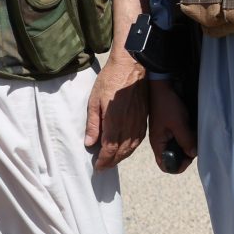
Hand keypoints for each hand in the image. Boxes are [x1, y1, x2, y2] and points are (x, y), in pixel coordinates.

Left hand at [85, 54, 147, 168]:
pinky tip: (126, 149)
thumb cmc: (111, 80)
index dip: (104, 160)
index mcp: (115, 121)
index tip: (98, 166)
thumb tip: (90, 143)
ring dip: (122, 157)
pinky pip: (139, 139)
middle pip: (121, 151)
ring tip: (113, 161)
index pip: (110, 149)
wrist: (132, 66)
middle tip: (103, 166)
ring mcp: (138, 122)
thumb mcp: (94, 100)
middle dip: (112, 161)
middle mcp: (129, 124)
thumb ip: (93, 124)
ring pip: (131, 147)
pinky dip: (131, 148)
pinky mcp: (144, 118)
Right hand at [145, 77, 196, 169]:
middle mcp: (162, 141)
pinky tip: (195, 131)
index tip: (189, 158)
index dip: (177, 166)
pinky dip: (189, 137)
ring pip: (179, 147)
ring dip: (189, 145)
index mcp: (158, 144)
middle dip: (186, 156)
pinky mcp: (173, 126)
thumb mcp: (178, 123)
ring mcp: (168, 134)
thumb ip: (186, 140)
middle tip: (196, 147)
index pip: (165, 165)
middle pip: (174, 157)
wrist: (163, 85)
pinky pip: (182, 137)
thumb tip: (193, 154)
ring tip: (196, 138)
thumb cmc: (166, 104)